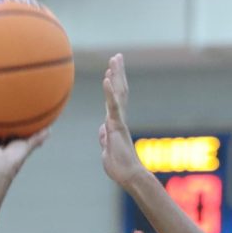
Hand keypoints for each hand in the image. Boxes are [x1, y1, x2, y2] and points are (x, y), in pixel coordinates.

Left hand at [99, 53, 147, 188]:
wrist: (129, 176)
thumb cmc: (119, 168)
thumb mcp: (107, 151)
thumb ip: (105, 140)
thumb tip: (102, 130)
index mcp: (114, 125)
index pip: (113, 100)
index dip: (112, 85)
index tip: (110, 71)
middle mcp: (118, 120)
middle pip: (119, 91)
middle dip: (118, 73)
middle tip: (117, 57)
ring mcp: (119, 122)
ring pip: (118, 94)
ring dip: (116, 75)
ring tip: (115, 59)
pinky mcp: (117, 126)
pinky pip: (113, 106)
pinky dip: (110, 92)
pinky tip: (107, 79)